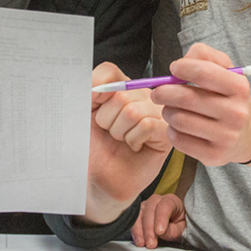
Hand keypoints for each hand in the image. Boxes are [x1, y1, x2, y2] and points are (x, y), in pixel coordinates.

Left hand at [84, 62, 171, 223]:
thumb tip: (94, 83)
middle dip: (106, 119)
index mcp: (120, 87)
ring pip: (132, 111)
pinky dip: (133, 139)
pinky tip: (134, 147)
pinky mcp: (166, 133)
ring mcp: (157, 112)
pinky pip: (147, 125)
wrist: (99, 179)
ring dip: (119, 132)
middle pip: (120, 93)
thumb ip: (87, 91)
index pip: (109, 71)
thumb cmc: (93, 147)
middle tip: (109, 132)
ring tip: (121, 140)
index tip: (92, 108)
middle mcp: (142, 95)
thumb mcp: (84, 114)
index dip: (96, 90)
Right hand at [131, 194, 185, 247]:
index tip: (160, 232)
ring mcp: (144, 205)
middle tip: (151, 244)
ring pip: (139, 214)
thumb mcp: (179, 230)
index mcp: (171, 200)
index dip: (161, 218)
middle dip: (149, 229)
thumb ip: (171, 231)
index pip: (165, 206)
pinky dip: (134, 231)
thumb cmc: (177, 225)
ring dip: (139, 230)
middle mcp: (156, 200)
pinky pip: (133, 220)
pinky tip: (137, 240)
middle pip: (149, 210)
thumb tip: (159, 233)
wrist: (173, 223)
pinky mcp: (137, 212)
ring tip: (142, 243)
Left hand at [151, 43, 250, 165]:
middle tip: (156, 92)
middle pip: (185, 98)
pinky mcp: (214, 155)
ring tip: (170, 108)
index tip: (174, 68)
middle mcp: (236, 113)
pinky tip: (178, 126)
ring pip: (179, 119)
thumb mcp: (224, 69)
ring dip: (167, 111)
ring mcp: (226, 137)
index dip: (182, 67)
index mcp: (239, 87)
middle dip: (163, 92)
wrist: (246, 134)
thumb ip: (203, 55)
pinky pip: (178, 140)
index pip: (204, 72)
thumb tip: (179, 65)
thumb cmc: (226, 95)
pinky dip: (171, 130)